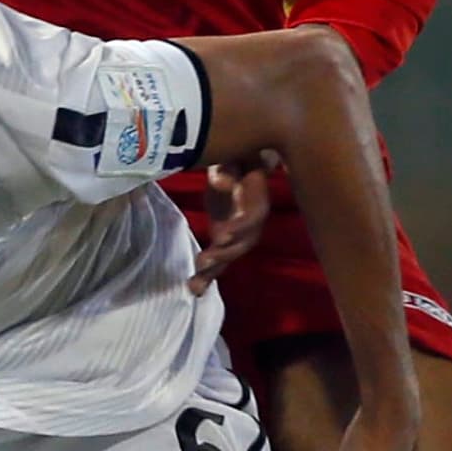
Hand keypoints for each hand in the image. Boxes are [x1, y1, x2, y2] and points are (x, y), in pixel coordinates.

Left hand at [185, 157, 279, 294]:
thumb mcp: (232, 159)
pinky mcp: (225, 242)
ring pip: (228, 258)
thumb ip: (227, 170)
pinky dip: (206, 277)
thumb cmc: (235, 162)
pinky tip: (194, 290)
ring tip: (194, 286)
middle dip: (223, 255)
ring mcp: (238, 236)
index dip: (239, 228)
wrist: (237, 170)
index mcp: (257, 201)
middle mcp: (251, 224)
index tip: (221, 236)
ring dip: (212, 272)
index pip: (253, 218)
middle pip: (242, 244)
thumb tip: (221, 182)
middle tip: (203, 262)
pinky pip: (219, 262)